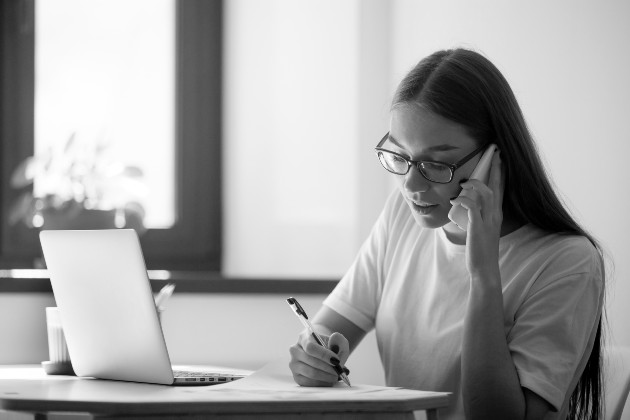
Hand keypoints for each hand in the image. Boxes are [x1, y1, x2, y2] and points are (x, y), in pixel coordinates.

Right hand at [288, 329, 349, 386]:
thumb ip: (339, 340)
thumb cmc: (330, 346)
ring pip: (310, 373)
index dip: (324, 355)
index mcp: (303, 337)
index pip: (310, 347)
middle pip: (310, 361)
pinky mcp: (297, 376)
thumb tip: (334, 341)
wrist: (323, 352)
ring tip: (336, 375)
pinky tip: (329, 380)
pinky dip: (322, 383)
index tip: (336, 360)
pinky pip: (309, 383)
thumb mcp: (337, 340)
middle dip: (328, 368)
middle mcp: (295, 350)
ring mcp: (294, 364)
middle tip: (339, 371)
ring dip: (326, 376)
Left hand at [450, 151, 503, 278]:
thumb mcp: (481, 228)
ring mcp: (487, 220)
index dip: (500, 174)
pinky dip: (464, 199)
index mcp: (496, 214)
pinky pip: (472, 206)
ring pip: (485, 194)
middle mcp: (495, 215)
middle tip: (494, 154)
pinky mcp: (477, 227)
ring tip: (464, 182)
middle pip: (496, 186)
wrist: (484, 268)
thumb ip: (477, 216)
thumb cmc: (480, 249)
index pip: (500, 189)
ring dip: (474, 184)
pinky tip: (457, 199)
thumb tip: (467, 205)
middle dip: (494, 169)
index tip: (499, 160)